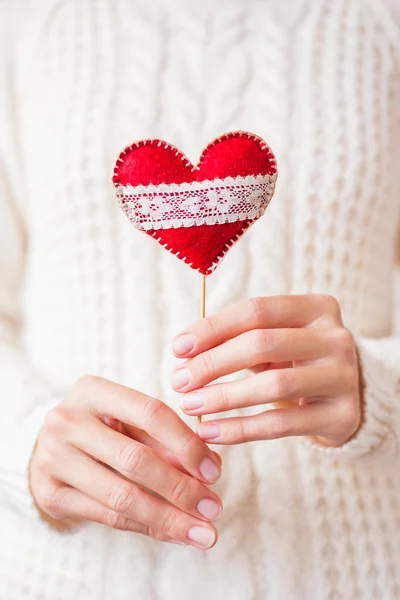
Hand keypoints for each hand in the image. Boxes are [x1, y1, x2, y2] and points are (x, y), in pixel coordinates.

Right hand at [30, 375, 222, 548]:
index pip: (150, 413)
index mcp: (92, 391)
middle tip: (214, 509)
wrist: (47, 449)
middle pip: (136, 459)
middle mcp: (66, 421)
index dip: (187, 443)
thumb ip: (167, 439)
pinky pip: (109, 517)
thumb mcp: (130, 421)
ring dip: (169, 518)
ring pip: (122, 496)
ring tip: (203, 532)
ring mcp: (54, 458)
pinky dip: (148, 528)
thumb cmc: (101, 429)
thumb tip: (210, 466)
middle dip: (182, 488)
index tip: (214, 471)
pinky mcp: (51, 494)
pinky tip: (175, 534)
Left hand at [171, 295, 361, 446]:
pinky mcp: (341, 415)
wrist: (343, 401)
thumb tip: (183, 352)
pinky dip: (241, 429)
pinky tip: (211, 431)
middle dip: (213, 363)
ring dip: (223, 396)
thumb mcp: (273, 343)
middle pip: (263, 343)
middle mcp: (336, 337)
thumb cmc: (294, 363)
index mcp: (316, 308)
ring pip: (274, 385)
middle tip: (179, 381)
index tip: (178, 348)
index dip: (213, 328)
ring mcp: (343, 376)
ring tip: (190, 405)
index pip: (256, 311)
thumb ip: (235, 339)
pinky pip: (282, 424)